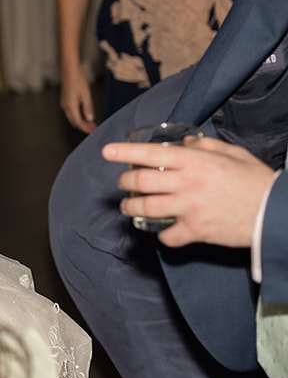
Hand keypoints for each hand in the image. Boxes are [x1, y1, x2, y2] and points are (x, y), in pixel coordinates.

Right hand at [58, 70, 97, 132]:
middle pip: (74, 122)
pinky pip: (71, 112)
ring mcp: (64, 103)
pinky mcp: (65, 100)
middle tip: (93, 128)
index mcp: (70, 106)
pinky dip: (78, 116)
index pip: (78, 122)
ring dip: (81, 121)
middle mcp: (65, 106)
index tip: (92, 131)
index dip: (85, 128)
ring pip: (72, 117)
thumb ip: (88, 108)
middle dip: (84, 126)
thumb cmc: (77, 80)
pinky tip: (84, 114)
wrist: (69, 71)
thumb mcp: (86, 95)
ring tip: (91, 123)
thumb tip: (90, 119)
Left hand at [102, 135, 278, 247]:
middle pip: (140, 181)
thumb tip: (186, 141)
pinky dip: (161, 234)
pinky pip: (167, 235)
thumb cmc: (257, 181)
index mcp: (196, 161)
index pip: (151, 154)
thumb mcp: (234, 154)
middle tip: (123, 182)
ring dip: (131, 208)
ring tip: (128, 207)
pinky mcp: (196, 231)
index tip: (107, 151)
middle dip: (125, 181)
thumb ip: (207, 146)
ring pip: (145, 208)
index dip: (125, 152)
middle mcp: (187, 183)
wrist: (277, 213)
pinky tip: (162, 230)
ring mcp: (189, 208)